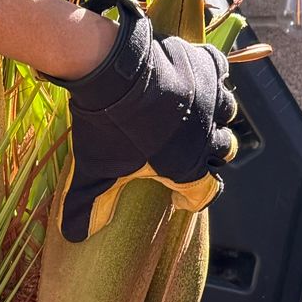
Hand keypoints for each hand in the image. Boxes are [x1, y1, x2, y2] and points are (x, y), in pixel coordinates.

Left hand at [56, 0, 237, 242]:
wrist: (117, 73)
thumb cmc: (110, 131)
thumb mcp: (95, 173)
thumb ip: (87, 206)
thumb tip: (74, 236)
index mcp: (187, 166)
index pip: (205, 191)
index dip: (193, 197)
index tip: (180, 197)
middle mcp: (207, 134)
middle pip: (224, 150)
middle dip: (212, 153)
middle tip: (190, 151)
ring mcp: (210, 97)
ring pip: (227, 111)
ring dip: (215, 115)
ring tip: (196, 115)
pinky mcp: (206, 65)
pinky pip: (220, 71)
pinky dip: (213, 76)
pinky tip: (198, 79)